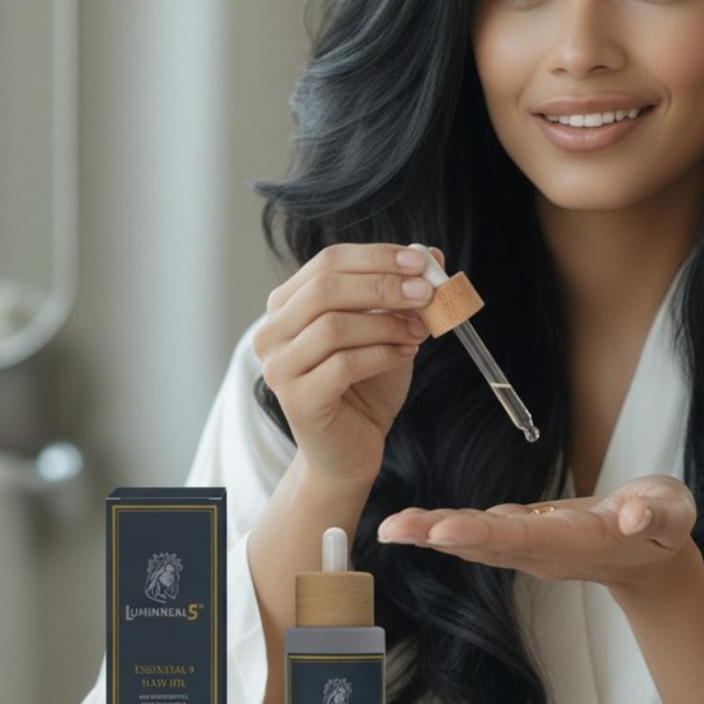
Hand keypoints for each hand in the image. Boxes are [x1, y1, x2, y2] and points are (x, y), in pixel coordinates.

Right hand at [254, 243, 443, 491]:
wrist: (350, 450)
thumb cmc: (365, 386)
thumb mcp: (386, 329)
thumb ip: (399, 292)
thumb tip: (430, 253)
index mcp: (287, 304)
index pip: (328, 261)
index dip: (376, 257)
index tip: (421, 261)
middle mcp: (272, 331)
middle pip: (326, 288)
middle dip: (383, 285)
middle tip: (426, 292)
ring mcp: (279, 367)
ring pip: (333, 325)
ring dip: (386, 323)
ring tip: (419, 331)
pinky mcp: (296, 399)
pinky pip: (343, 364)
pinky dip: (382, 354)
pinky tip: (405, 354)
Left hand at [375, 474, 698, 598]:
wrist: (653, 555)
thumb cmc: (663, 526)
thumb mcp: (673, 513)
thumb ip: (655, 513)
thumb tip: (629, 515)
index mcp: (579, 541)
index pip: (524, 536)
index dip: (481, 531)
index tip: (442, 529)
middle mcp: (547, 551)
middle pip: (486, 543)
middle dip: (439, 534)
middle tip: (393, 530)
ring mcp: (533, 548)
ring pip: (476, 541)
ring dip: (431, 534)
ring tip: (389, 529)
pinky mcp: (526, 537)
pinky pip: (480, 533)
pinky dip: (447, 527)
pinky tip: (416, 524)